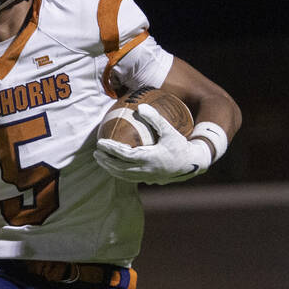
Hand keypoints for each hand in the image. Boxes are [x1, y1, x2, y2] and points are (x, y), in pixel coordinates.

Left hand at [93, 104, 209, 184]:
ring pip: (122, 175)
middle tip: (96, 151)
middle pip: (119, 167)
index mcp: (150, 158)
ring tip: (101, 159)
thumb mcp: (170, 131)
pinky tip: (113, 165)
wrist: (192, 164)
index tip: (100, 143)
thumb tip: (140, 107)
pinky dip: (118, 172)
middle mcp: (146, 170)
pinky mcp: (148, 180)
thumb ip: (155, 119)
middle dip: (106, 160)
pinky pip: (129, 178)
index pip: (124, 155)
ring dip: (110, 168)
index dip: (111, 150)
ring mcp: (146, 177)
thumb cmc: (181, 145)